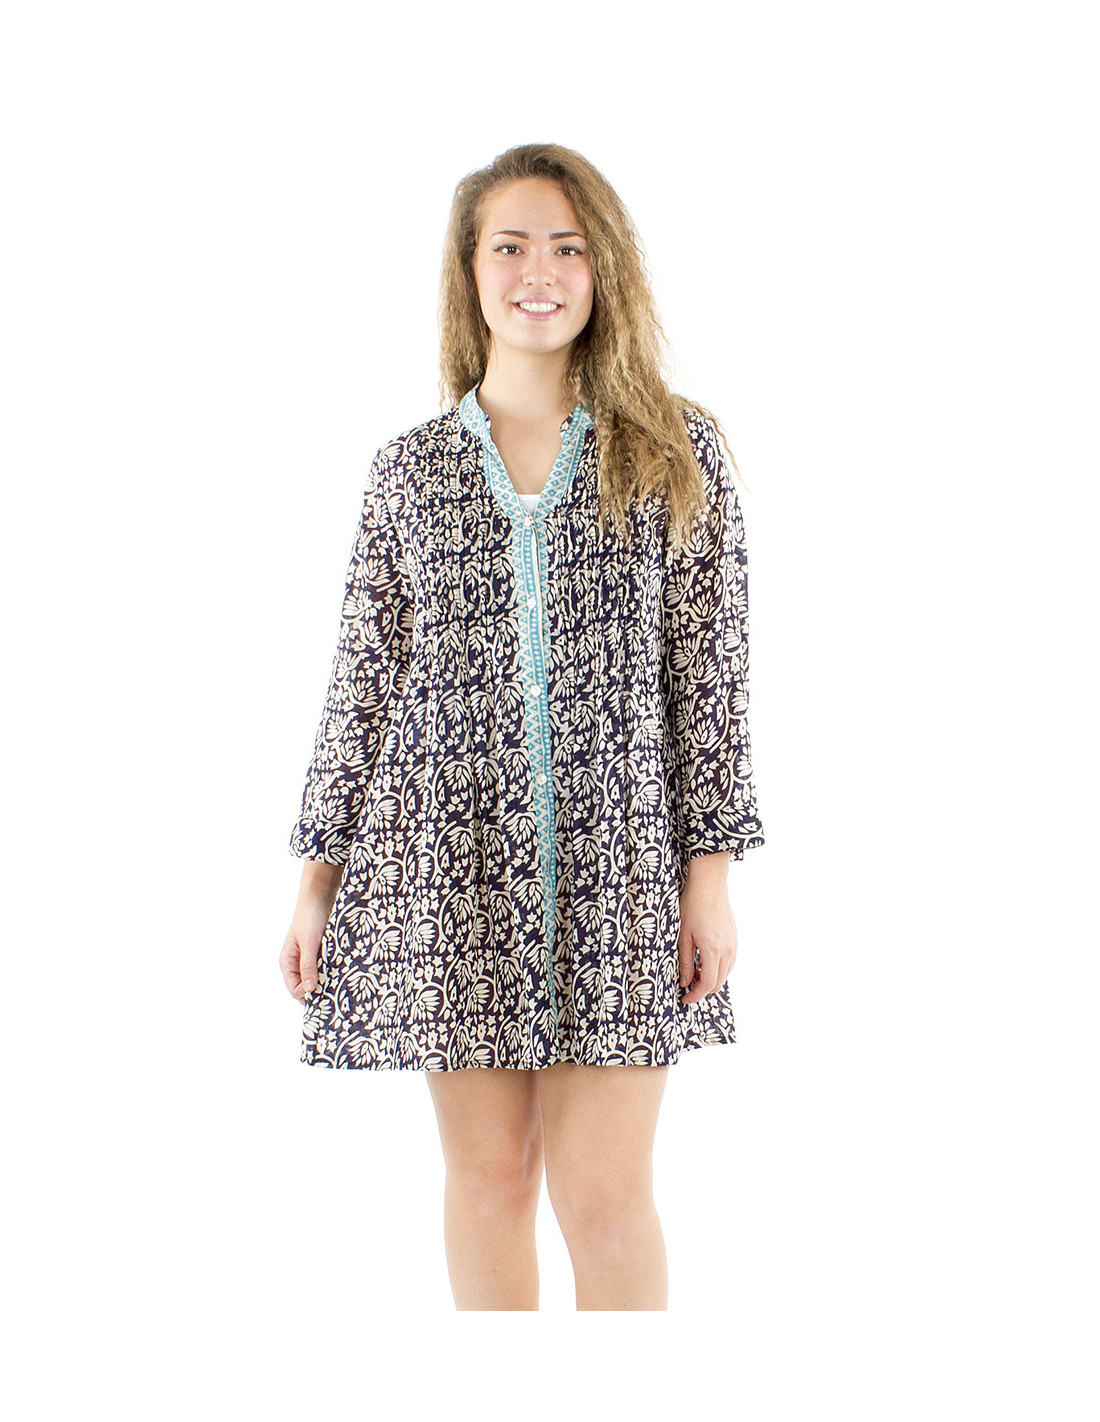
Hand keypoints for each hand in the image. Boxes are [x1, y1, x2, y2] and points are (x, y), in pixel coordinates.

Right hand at [278, 893, 335, 1001]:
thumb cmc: (310, 916)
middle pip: (306, 987)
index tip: (326, 991)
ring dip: (327, 980)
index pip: (295, 990)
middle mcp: (296, 963)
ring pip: (317, 978)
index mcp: (287, 962)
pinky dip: (332, 970)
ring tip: (340, 977)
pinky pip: (325, 968)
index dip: (309, 994)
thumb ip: (308, 965)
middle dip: (319, 989)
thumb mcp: (309, 942)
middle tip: (335, 987)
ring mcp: (308, 958)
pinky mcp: (320, 952)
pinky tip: (342, 969)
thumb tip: (308, 990)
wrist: (320, 895)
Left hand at [678, 873, 738, 1004]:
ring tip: (695, 972)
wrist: (709, 886)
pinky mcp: (735, 939)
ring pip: (726, 974)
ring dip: (712, 979)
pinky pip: (730, 962)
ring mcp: (733, 944)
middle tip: (687, 986)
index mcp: (712, 949)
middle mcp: (727, 949)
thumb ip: (685, 962)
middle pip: (719, 982)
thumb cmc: (693, 906)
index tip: (685, 998)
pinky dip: (719, 969)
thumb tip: (685, 982)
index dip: (695, 995)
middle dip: (703, 989)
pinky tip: (706, 962)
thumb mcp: (683, 936)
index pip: (708, 984)